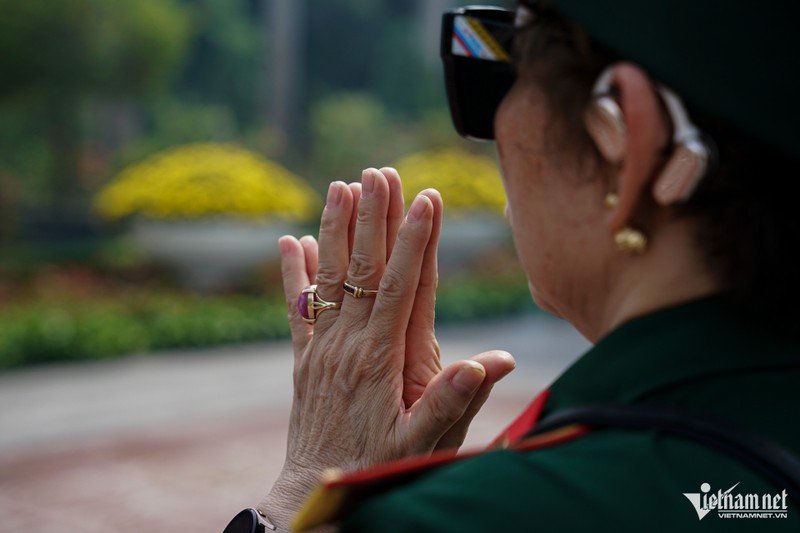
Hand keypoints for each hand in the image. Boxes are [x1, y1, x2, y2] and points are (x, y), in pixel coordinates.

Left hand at [260, 168, 514, 527]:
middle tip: (379, 172)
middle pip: (365, 269)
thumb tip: (492, 361)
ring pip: (330, 278)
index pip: (405, 286)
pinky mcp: (304, 359)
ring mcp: (322, 348)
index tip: (426, 199)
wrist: (314, 492)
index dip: (416, 241)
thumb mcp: (422, 444)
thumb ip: (453, 401)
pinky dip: (293, 274)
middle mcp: (350, 344)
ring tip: (341, 187)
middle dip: (375, 217)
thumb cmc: (377, 467)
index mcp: (383, 358)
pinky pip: (297, 309)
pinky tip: (292, 240)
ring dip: (336, 230)